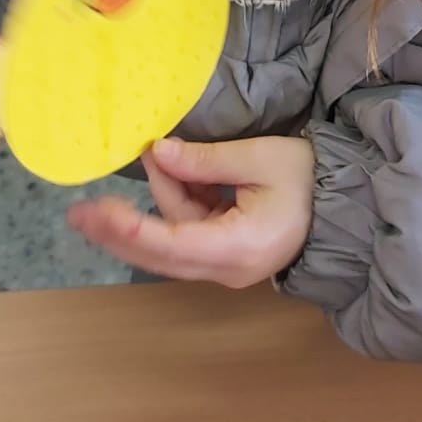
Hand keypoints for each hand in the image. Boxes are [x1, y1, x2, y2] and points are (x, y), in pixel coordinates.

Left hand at [67, 134, 313, 287]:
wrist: (344, 205)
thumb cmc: (308, 180)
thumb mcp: (260, 158)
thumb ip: (204, 160)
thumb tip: (157, 152)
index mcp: (238, 248)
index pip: (171, 243)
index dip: (130, 228)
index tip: (96, 211)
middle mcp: (227, 269)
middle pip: (159, 255)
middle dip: (117, 231)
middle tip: (77, 212)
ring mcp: (225, 266)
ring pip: (169, 241)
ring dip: (151, 203)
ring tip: (152, 156)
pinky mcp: (223, 256)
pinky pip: (184, 234)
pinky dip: (170, 205)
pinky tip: (167, 171)